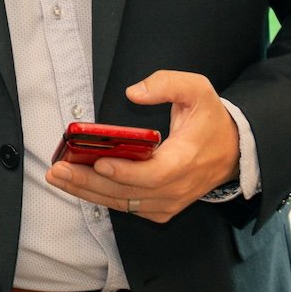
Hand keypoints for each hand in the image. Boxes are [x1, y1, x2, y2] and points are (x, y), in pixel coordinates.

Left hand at [44, 70, 240, 224]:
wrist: (232, 151)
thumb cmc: (210, 120)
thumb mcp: (197, 90)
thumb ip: (167, 84)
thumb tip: (134, 92)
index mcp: (186, 160)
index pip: (154, 174)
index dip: (126, 172)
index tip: (99, 162)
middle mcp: (176, 187)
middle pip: (128, 192)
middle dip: (89, 182)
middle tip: (59, 169)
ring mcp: (168, 202)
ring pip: (122, 203)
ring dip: (87, 191)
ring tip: (58, 177)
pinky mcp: (159, 207)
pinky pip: (126, 207)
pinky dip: (99, 197)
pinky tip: (76, 185)